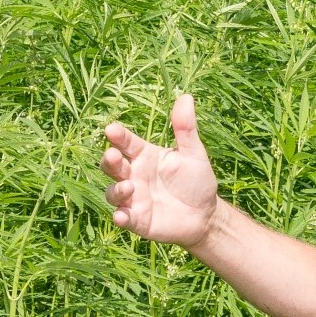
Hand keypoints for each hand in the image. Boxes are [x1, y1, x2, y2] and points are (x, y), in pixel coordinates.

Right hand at [101, 93, 220, 246]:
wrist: (206, 215)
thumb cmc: (197, 181)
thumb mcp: (194, 154)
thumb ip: (186, 129)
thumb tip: (186, 96)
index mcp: (145, 156)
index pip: (127, 142)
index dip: (118, 136)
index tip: (111, 129)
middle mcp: (134, 175)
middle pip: (112, 166)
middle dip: (109, 160)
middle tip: (113, 155)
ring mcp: (133, 198)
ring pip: (113, 192)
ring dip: (116, 189)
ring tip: (128, 186)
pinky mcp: (137, 220)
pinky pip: (123, 218)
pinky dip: (121, 217)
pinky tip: (122, 216)